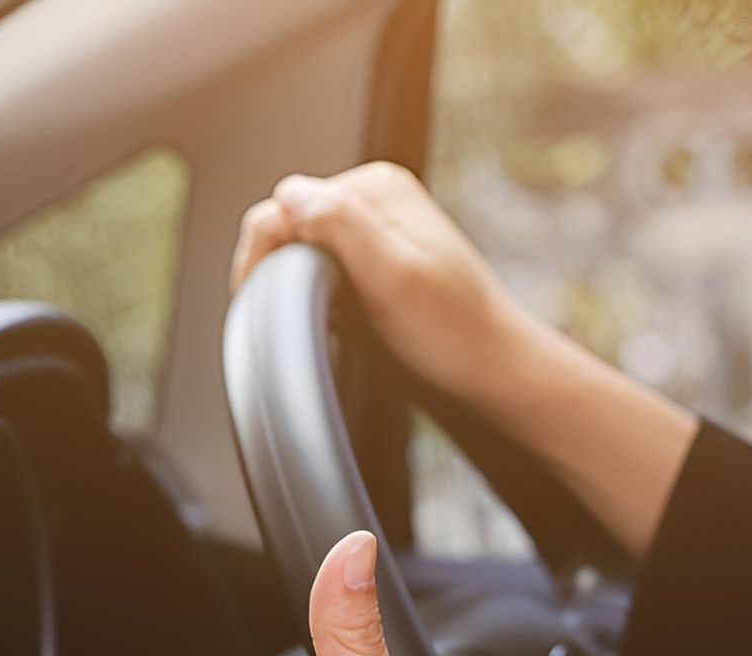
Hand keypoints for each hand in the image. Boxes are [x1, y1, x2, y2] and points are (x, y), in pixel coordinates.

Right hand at [231, 162, 540, 406]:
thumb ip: (340, 225)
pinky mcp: (377, 264)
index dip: (263, 253)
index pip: (286, 204)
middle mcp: (375, 201)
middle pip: (290, 227)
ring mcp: (376, 231)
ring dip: (297, 287)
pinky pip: (324, 273)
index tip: (257, 301)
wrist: (494, 370)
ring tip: (318, 322)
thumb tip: (288, 195)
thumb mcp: (392, 274)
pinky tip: (335, 324)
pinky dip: (317, 299)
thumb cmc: (452, 333)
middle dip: (280, 271)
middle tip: (289, 319)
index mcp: (375, 188)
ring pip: (303, 252)